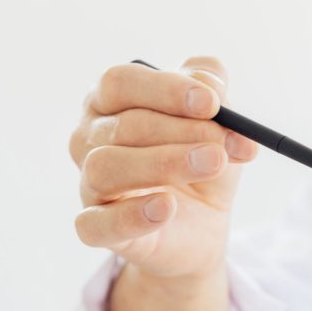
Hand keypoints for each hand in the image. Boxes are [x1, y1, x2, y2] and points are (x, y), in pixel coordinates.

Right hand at [69, 56, 258, 279]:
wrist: (204, 221)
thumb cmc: (200, 157)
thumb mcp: (217, 120)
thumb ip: (213, 89)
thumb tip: (211, 84)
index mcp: (111, 100)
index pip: (121, 82)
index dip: (166, 89)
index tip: (211, 104)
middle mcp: (90, 138)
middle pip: (124, 125)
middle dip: (182, 132)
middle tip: (222, 144)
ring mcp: (89, 184)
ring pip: (106, 168)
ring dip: (164, 164)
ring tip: (212, 165)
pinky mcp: (96, 228)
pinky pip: (96, 224)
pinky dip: (130, 216)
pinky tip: (166, 208)